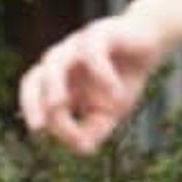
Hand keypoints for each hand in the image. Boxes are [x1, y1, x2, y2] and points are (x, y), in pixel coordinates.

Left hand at [19, 14, 169, 153]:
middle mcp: (61, 62)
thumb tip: (83, 149)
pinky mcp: (101, 32)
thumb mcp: (109, 111)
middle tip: (38, 128)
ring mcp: (77, 45)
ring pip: (54, 62)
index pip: (34, 98)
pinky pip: (93, 52)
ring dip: (53, 86)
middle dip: (31, 103)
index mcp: (57, 80)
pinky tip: (116, 96)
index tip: (68, 140)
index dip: (42, 120)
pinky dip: (101, 75)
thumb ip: (94, 130)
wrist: (150, 43)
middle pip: (33, 79)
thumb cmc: (123, 78)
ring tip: (59, 106)